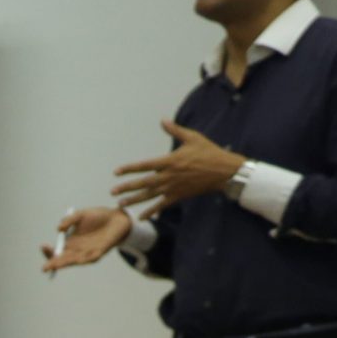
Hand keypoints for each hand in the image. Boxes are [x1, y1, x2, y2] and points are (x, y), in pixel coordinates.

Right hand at [39, 206, 132, 273]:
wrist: (118, 217)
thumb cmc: (98, 216)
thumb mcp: (80, 215)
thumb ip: (69, 220)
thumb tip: (58, 229)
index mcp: (71, 243)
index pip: (56, 251)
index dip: (49, 251)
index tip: (43, 246)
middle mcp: (78, 250)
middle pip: (63, 260)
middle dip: (54, 263)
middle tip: (46, 266)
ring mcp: (88, 253)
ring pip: (74, 260)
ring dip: (66, 263)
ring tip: (56, 264)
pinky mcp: (100, 252)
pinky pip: (91, 257)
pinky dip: (84, 259)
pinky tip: (77, 259)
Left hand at [111, 120, 243, 219]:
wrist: (224, 171)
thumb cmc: (209, 152)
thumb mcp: (193, 138)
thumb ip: (175, 131)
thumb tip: (162, 120)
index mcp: (170, 161)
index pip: (144, 165)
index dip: (129, 169)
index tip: (116, 172)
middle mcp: (169, 176)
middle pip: (143, 183)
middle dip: (127, 187)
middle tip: (112, 191)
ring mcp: (173, 187)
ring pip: (150, 196)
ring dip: (134, 200)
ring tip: (120, 204)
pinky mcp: (179, 196)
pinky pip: (162, 205)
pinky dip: (152, 211)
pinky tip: (141, 217)